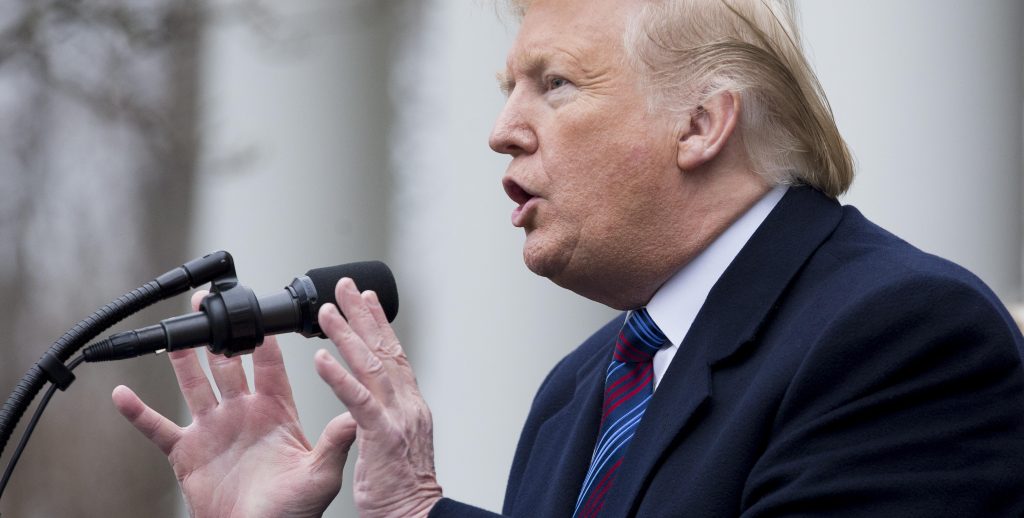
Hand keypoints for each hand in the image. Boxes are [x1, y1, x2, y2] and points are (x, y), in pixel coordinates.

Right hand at [112, 291, 356, 517]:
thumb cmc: (293, 512)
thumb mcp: (321, 473)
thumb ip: (336, 440)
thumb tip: (357, 411)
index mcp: (276, 412)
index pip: (271, 366)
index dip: (265, 339)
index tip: (260, 312)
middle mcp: (243, 414)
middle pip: (228, 364)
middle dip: (220, 334)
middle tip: (209, 304)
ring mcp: (213, 429)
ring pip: (194, 384)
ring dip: (183, 358)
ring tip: (173, 332)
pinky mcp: (187, 451)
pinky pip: (157, 427)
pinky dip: (138, 412)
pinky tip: (122, 394)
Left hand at [314, 278, 443, 517]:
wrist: (416, 514)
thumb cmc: (402, 489)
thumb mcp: (396, 444)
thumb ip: (388, 416)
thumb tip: (378, 401)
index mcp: (408, 405)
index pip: (393, 355)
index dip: (380, 325)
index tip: (366, 300)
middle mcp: (407, 404)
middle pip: (384, 349)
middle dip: (363, 315)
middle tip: (345, 287)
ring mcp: (396, 417)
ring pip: (370, 366)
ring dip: (346, 336)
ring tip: (325, 312)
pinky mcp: (381, 435)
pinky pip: (357, 400)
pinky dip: (339, 377)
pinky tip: (321, 359)